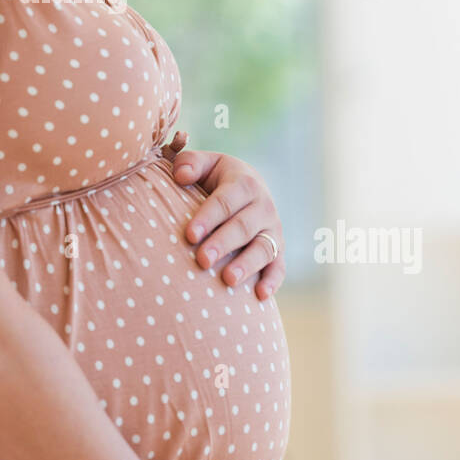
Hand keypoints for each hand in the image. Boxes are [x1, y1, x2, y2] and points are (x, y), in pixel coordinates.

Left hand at [169, 138, 285, 299]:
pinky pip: (279, 266)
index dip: (208, 217)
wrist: (248, 189)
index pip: (225, 201)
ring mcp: (273, 230)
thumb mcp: (206, 164)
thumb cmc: (216, 179)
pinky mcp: (278, 249)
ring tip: (228, 279)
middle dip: (222, 244)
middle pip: (242, 227)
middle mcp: (263, 206)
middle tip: (201, 260)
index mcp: (244, 183)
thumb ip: (190, 164)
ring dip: (246, 265)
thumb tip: (180, 175)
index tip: (189, 235)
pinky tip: (260, 295)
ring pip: (263, 248)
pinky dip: (272, 281)